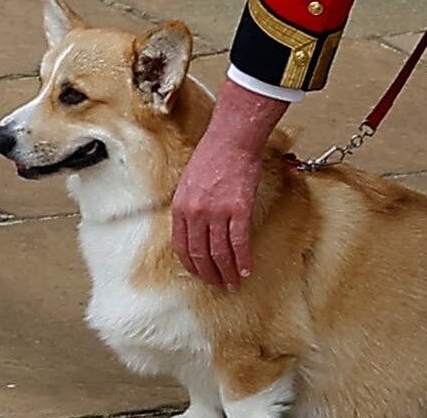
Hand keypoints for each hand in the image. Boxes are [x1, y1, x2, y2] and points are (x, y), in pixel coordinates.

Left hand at [171, 79, 288, 289]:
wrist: (230, 141)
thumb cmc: (211, 158)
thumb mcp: (188, 184)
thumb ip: (189, 207)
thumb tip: (193, 229)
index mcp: (180, 207)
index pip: (181, 246)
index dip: (191, 264)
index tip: (199, 274)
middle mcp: (195, 213)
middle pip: (200, 253)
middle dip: (209, 274)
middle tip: (218, 284)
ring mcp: (216, 212)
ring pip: (219, 252)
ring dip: (227, 271)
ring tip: (233, 283)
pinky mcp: (238, 210)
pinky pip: (239, 242)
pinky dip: (243, 259)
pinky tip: (246, 270)